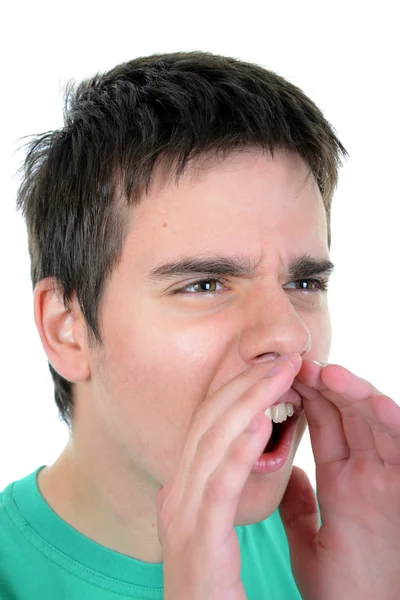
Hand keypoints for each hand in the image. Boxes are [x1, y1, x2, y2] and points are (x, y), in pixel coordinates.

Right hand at [156, 353, 301, 599]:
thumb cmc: (214, 589)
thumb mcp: (216, 530)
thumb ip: (228, 491)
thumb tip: (255, 452)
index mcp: (181, 492)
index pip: (207, 426)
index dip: (237, 391)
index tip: (269, 368)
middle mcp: (175, 497)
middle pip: (208, 424)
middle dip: (244, 386)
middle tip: (279, 359)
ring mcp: (181, 518)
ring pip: (214, 444)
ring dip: (249, 405)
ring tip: (279, 376)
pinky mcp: (198, 542)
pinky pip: (220, 486)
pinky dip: (239, 449)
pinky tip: (261, 422)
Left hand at [280, 360, 399, 599]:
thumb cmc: (342, 590)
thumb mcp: (309, 541)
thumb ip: (298, 504)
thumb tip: (286, 473)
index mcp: (345, 481)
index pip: (328, 424)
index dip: (309, 395)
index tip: (287, 373)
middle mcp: (370, 475)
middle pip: (351, 416)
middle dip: (328, 386)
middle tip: (302, 363)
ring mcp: (391, 483)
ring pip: (378, 425)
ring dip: (358, 396)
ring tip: (331, 374)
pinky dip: (396, 426)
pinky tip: (377, 405)